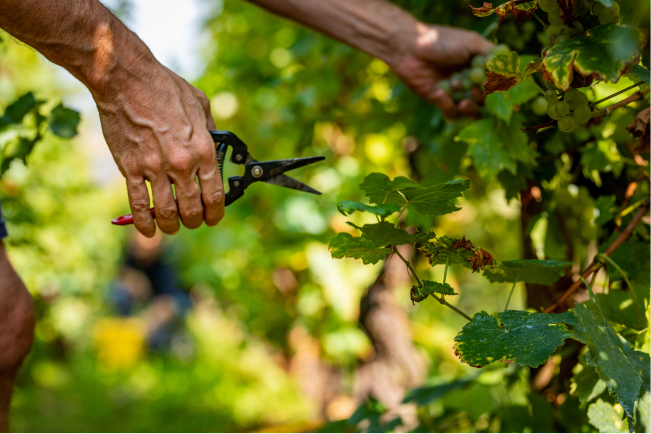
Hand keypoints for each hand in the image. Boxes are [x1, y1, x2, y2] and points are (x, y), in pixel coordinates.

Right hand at [95, 56, 222, 236]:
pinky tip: (148, 230)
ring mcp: (155, 168)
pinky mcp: (131, 168)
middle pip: (192, 209)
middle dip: (194, 221)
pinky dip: (143, 223)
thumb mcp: (201, 105)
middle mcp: (182, 163)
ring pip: (166, 212)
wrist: (127, 79)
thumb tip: (217, 149)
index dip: (216, 213)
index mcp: (203, 149)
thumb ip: (211, 131)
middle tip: (192, 222)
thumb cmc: (166, 88)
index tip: (213, 218)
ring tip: (171, 227)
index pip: (215, 195)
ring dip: (171, 226)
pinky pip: (139, 205)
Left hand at [390, 24, 492, 118]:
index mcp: (480, 67)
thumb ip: (491, 56)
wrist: (410, 48)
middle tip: (475, 91)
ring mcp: (456, 94)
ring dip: (470, 109)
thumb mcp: (470, 43)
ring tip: (463, 101)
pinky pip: (450, 113)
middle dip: (483, 99)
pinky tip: (440, 93)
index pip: (497, 84)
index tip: (495, 87)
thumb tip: (510, 71)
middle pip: (486, 101)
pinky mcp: (440, 102)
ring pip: (471, 111)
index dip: (498, 88)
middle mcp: (471, 82)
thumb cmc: (441, 41)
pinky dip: (447, 106)